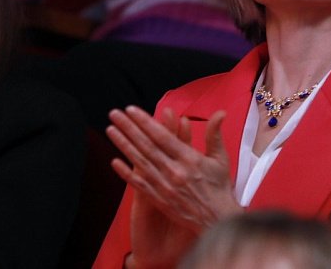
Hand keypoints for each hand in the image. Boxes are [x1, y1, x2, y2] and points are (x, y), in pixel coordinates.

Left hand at [106, 106, 240, 267]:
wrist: (217, 220)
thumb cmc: (219, 188)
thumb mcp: (220, 159)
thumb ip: (215, 134)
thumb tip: (220, 113)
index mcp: (190, 159)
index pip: (162, 136)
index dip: (145, 122)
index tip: (132, 110)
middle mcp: (175, 171)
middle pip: (147, 145)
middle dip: (129, 127)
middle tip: (114, 113)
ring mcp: (165, 186)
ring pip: (140, 162)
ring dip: (123, 145)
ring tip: (110, 130)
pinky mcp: (159, 200)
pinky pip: (140, 185)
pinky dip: (126, 173)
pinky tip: (114, 162)